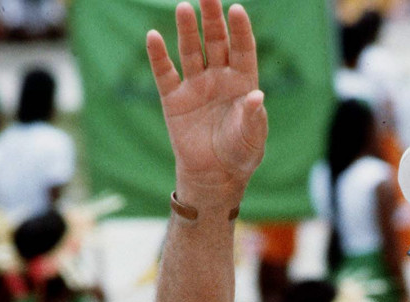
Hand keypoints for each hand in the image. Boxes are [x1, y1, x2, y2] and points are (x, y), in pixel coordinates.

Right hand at [146, 0, 266, 209]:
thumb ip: (253, 117)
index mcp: (243, 82)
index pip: (242, 48)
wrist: (214, 177)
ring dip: (187, 30)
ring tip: (184, 7)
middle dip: (212, 18)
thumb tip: (256, 97)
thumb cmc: (240, 154)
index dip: (240, 29)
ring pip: (191, 50)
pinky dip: (158, 56)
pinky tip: (153, 37)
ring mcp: (195, 86)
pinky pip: (165, 73)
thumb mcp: (252, 138)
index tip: (236, 9)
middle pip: (215, 40)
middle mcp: (219, 77)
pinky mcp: (174, 99)